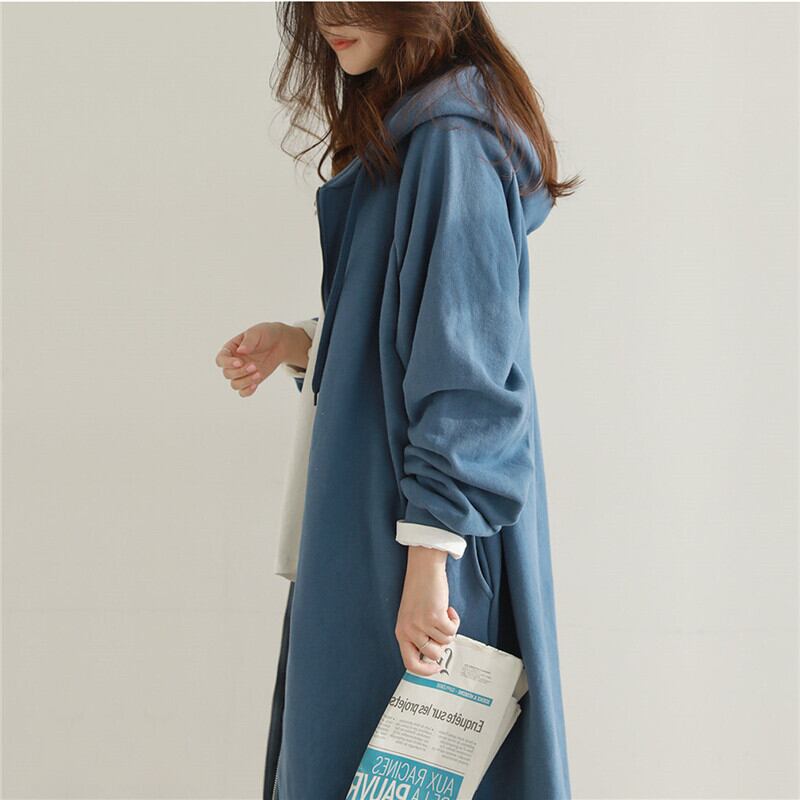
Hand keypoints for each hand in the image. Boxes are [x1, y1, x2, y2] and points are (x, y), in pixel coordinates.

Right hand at [214, 322, 309, 396]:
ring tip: (259, 374)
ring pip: (234, 384)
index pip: (220, 360)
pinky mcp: (250, 380)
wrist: (279, 343)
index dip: (227, 363)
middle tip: (254, 366)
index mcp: (230, 349)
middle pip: (227, 374)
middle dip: (240, 372)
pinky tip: (256, 385)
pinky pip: (243, 392)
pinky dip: (247, 391)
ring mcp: (241, 372)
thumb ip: (249, 341)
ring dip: (245, 382)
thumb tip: (241, 351)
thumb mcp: (257, 333)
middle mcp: (233, 362)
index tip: (240, 362)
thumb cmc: (265, 334)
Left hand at [395, 546, 459, 676]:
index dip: (425, 670)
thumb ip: (418, 636)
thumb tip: (434, 656)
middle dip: (442, 644)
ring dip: (449, 628)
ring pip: (445, 641)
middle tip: (441, 629)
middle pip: (433, 654)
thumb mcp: (411, 618)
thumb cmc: (419, 592)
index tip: (436, 668)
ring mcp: (422, 624)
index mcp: (401, 633)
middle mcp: (409, 630)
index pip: (410, 663)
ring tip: (442, 614)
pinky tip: (448, 609)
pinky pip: (452, 630)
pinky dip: (454, 620)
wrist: (424, 570)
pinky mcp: (435, 616)